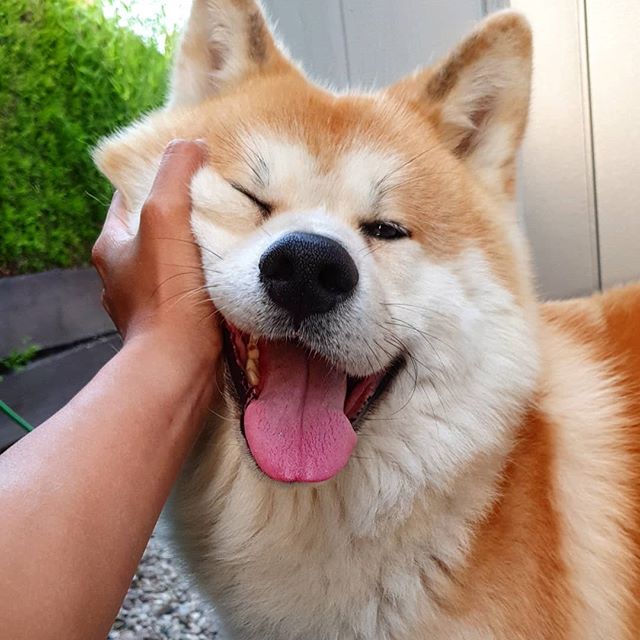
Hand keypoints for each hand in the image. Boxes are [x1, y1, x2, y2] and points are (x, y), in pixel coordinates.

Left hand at [92, 139, 220, 360]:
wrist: (180, 362)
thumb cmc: (169, 291)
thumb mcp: (166, 217)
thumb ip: (175, 175)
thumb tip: (191, 145)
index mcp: (113, 245)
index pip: (131, 197)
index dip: (158, 178)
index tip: (191, 170)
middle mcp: (123, 272)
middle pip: (155, 228)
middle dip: (183, 213)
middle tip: (217, 199)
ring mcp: (145, 300)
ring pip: (173, 259)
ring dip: (196, 246)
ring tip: (229, 230)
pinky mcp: (171, 321)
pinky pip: (187, 285)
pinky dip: (203, 275)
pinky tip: (228, 268)